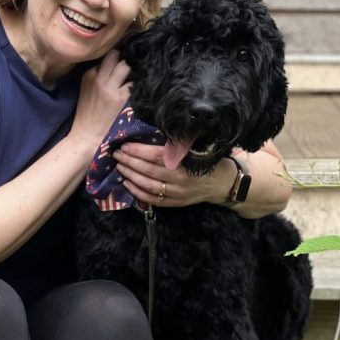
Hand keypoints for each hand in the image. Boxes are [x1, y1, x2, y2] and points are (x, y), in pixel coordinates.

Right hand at [70, 50, 130, 146]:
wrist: (86, 134)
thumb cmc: (87, 113)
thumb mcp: (86, 88)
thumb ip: (97, 75)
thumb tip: (115, 63)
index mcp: (88, 74)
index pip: (106, 56)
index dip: (114, 60)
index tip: (119, 64)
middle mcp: (98, 77)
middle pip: (116, 56)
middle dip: (124, 59)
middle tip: (129, 67)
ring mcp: (110, 87)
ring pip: (126, 66)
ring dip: (132, 71)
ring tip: (132, 79)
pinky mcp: (121, 98)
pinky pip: (134, 83)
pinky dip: (136, 85)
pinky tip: (136, 91)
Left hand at [113, 142, 232, 206]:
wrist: (223, 184)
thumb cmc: (208, 161)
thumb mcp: (196, 148)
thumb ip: (176, 145)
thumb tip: (149, 135)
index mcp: (185, 163)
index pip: (156, 156)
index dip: (138, 151)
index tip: (125, 145)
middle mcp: (180, 180)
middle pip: (149, 170)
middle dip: (130, 162)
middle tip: (117, 154)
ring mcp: (177, 194)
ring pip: (148, 186)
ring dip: (131, 176)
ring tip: (120, 167)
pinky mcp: (175, 203)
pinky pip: (153, 200)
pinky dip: (138, 192)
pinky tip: (128, 184)